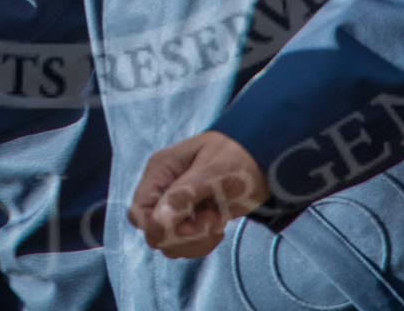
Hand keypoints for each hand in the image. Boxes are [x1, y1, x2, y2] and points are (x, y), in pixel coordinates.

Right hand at [128, 131, 269, 258]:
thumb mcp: (213, 173)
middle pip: (153, 232)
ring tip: (217, 219)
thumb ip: (184, 195)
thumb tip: (157, 223)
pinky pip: (186, 245)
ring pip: (169, 243)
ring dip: (196, 240)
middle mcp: (163, 190)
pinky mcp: (191, 219)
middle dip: (182, 236)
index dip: (157, 227)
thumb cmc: (237, 158)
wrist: (264, 160)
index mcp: (161, 171)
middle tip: (210, 221)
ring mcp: (177, 206)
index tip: (187, 228)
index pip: (139, 212)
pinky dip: (203, 242)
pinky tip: (218, 224)